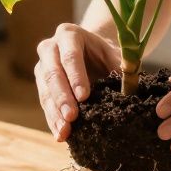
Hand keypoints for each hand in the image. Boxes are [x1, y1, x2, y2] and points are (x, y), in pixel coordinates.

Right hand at [34, 23, 121, 141]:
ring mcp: (42, 67)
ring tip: (65, 131)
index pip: (70, 56)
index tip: (84, 96)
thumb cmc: (106, 54)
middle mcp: (49, 48)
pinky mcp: (41, 86)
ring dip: (55, 113)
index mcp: (69, 35)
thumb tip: (129, 92)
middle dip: (62, 97)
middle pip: (53, 74)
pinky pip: (45, 104)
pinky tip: (60, 135)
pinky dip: (53, 120)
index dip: (76, 76)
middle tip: (72, 116)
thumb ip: (122, 69)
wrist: (93, 53)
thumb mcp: (116, 55)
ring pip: (45, 91)